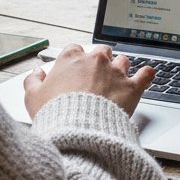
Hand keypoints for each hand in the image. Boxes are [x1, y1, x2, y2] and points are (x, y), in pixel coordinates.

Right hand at [23, 44, 154, 117]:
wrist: (77, 130)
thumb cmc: (54, 114)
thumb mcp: (32, 98)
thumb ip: (32, 81)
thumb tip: (36, 72)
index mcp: (71, 59)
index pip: (74, 49)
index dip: (75, 60)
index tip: (74, 70)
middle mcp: (95, 60)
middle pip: (101, 51)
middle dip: (100, 61)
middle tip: (95, 78)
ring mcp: (115, 72)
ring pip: (123, 60)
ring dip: (120, 69)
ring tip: (116, 82)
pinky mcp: (132, 87)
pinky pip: (146, 74)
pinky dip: (146, 75)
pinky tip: (145, 77)